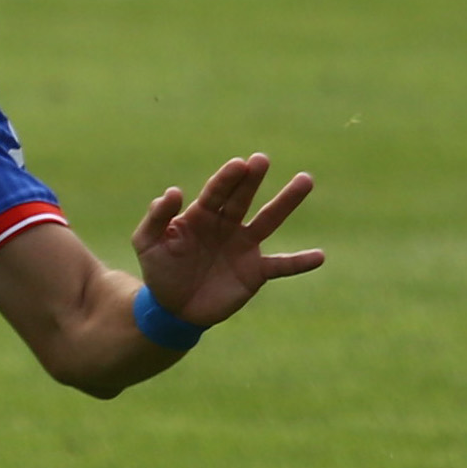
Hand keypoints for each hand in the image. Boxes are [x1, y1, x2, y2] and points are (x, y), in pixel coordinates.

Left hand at [131, 154, 321, 330]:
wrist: (172, 308)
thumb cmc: (159, 269)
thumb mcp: (146, 242)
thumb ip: (156, 218)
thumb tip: (173, 192)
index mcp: (201, 214)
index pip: (216, 192)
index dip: (227, 178)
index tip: (239, 164)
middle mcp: (227, 225)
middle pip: (242, 198)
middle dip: (252, 179)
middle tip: (261, 160)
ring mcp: (244, 247)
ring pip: (269, 220)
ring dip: (287, 201)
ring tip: (305, 180)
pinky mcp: (255, 272)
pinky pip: (281, 266)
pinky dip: (300, 262)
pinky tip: (320, 256)